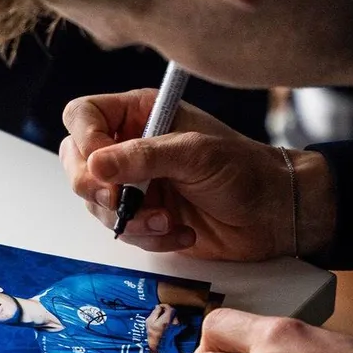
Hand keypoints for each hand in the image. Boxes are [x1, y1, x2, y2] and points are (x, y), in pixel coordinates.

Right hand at [60, 89, 335, 260]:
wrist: (275, 215)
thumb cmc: (245, 170)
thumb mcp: (195, 154)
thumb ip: (143, 157)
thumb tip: (95, 164)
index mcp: (140, 115)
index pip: (83, 116)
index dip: (84, 139)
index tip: (103, 165)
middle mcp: (130, 147)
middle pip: (77, 163)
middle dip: (97, 189)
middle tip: (121, 201)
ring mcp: (135, 184)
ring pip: (96, 204)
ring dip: (129, 220)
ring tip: (167, 220)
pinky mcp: (145, 217)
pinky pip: (123, 232)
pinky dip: (149, 237)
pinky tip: (181, 233)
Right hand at [145, 304, 177, 352]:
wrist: (160, 346)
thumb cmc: (153, 334)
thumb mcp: (150, 322)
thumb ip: (155, 312)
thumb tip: (159, 306)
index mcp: (167, 319)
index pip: (169, 308)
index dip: (165, 306)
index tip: (160, 307)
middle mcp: (174, 321)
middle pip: (173, 312)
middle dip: (167, 311)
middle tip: (161, 313)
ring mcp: (177, 326)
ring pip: (175, 317)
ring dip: (170, 316)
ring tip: (163, 319)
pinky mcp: (178, 329)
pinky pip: (176, 322)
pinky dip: (172, 321)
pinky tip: (167, 324)